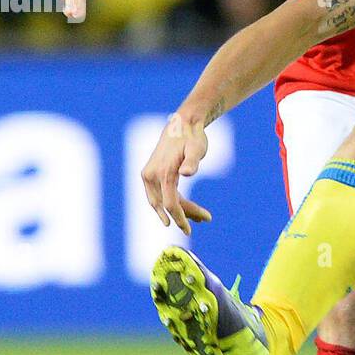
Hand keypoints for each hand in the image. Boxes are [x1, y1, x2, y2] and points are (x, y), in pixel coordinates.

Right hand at [141, 115, 211, 234]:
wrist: (182, 124)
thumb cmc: (192, 137)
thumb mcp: (197, 148)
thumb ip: (193, 161)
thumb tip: (186, 173)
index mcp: (163, 172)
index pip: (170, 203)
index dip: (180, 219)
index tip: (189, 231)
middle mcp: (151, 175)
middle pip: (166, 204)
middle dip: (184, 215)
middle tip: (206, 219)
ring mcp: (148, 175)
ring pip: (161, 201)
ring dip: (179, 210)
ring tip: (200, 216)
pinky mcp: (149, 174)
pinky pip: (159, 194)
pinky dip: (172, 201)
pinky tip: (186, 208)